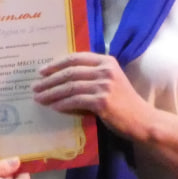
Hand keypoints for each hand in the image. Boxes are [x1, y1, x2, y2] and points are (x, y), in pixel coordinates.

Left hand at [32, 52, 149, 136]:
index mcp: (106, 61)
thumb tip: (61, 78)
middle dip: (49, 80)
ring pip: (70, 87)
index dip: (56, 64)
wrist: (142, 120)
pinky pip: (75, 101)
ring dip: (51, 93)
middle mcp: (105, 70)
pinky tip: (53, 107)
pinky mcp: (102, 102)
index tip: (41, 71)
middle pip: (70, 72)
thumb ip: (92, 75)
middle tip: (35, 87)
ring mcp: (104, 86)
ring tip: (39, 98)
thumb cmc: (124, 103)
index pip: (76, 58)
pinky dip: (62, 104)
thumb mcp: (110, 81)